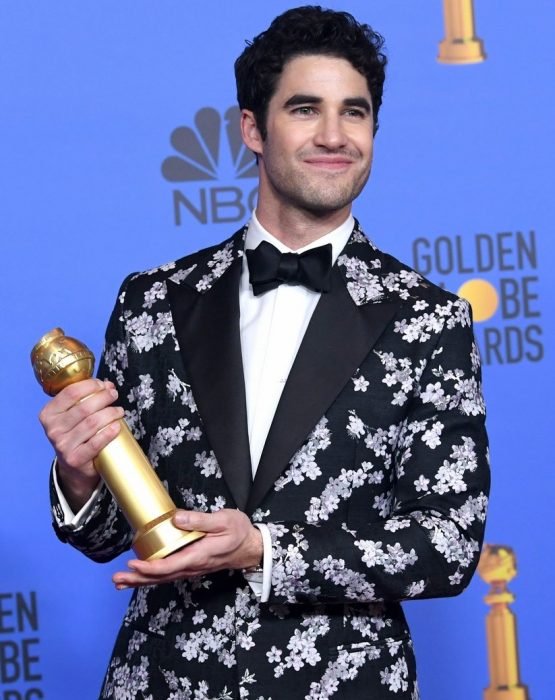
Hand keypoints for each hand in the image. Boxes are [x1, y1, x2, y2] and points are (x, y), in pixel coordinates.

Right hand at [39, 378, 123, 509]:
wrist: (73, 467)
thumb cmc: (75, 434)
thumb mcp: (72, 415)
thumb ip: (85, 398)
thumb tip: (108, 385)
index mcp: (48, 414)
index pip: (70, 393)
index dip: (90, 385)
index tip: (103, 385)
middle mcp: (53, 429)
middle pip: (84, 407)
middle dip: (103, 397)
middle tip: (114, 395)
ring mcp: (62, 445)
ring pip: (92, 423)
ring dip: (110, 413)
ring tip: (119, 411)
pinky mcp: (75, 459)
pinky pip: (95, 443)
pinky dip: (108, 432)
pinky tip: (117, 426)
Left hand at [112, 509, 262, 588]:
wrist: (251, 547)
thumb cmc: (238, 531)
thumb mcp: (223, 520)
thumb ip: (200, 520)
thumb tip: (176, 518)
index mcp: (198, 555)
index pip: (169, 566)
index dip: (149, 568)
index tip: (132, 565)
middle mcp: (192, 566)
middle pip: (161, 577)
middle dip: (138, 579)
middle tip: (116, 579)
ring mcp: (191, 568)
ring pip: (163, 578)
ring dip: (141, 581)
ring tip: (120, 582)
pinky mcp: (191, 566)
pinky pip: (169, 574)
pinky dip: (152, 577)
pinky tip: (140, 577)